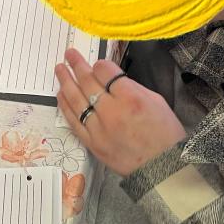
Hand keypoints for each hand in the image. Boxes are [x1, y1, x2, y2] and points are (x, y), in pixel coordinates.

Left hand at [55, 49, 185, 175]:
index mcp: (131, 98)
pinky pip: (74, 121)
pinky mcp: (92, 143)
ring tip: (59, 69)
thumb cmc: (164, 134)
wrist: (162, 169)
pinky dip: (65, 106)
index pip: (106, 71)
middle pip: (88, 82)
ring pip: (76, 100)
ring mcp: (99, 129)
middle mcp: (112, 111)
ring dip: (66, 82)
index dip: (100, 64)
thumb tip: (111, 78)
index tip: (97, 63)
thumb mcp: (156, 101)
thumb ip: (131, 87)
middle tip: (69, 54)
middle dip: (77, 65)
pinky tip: (60, 95)